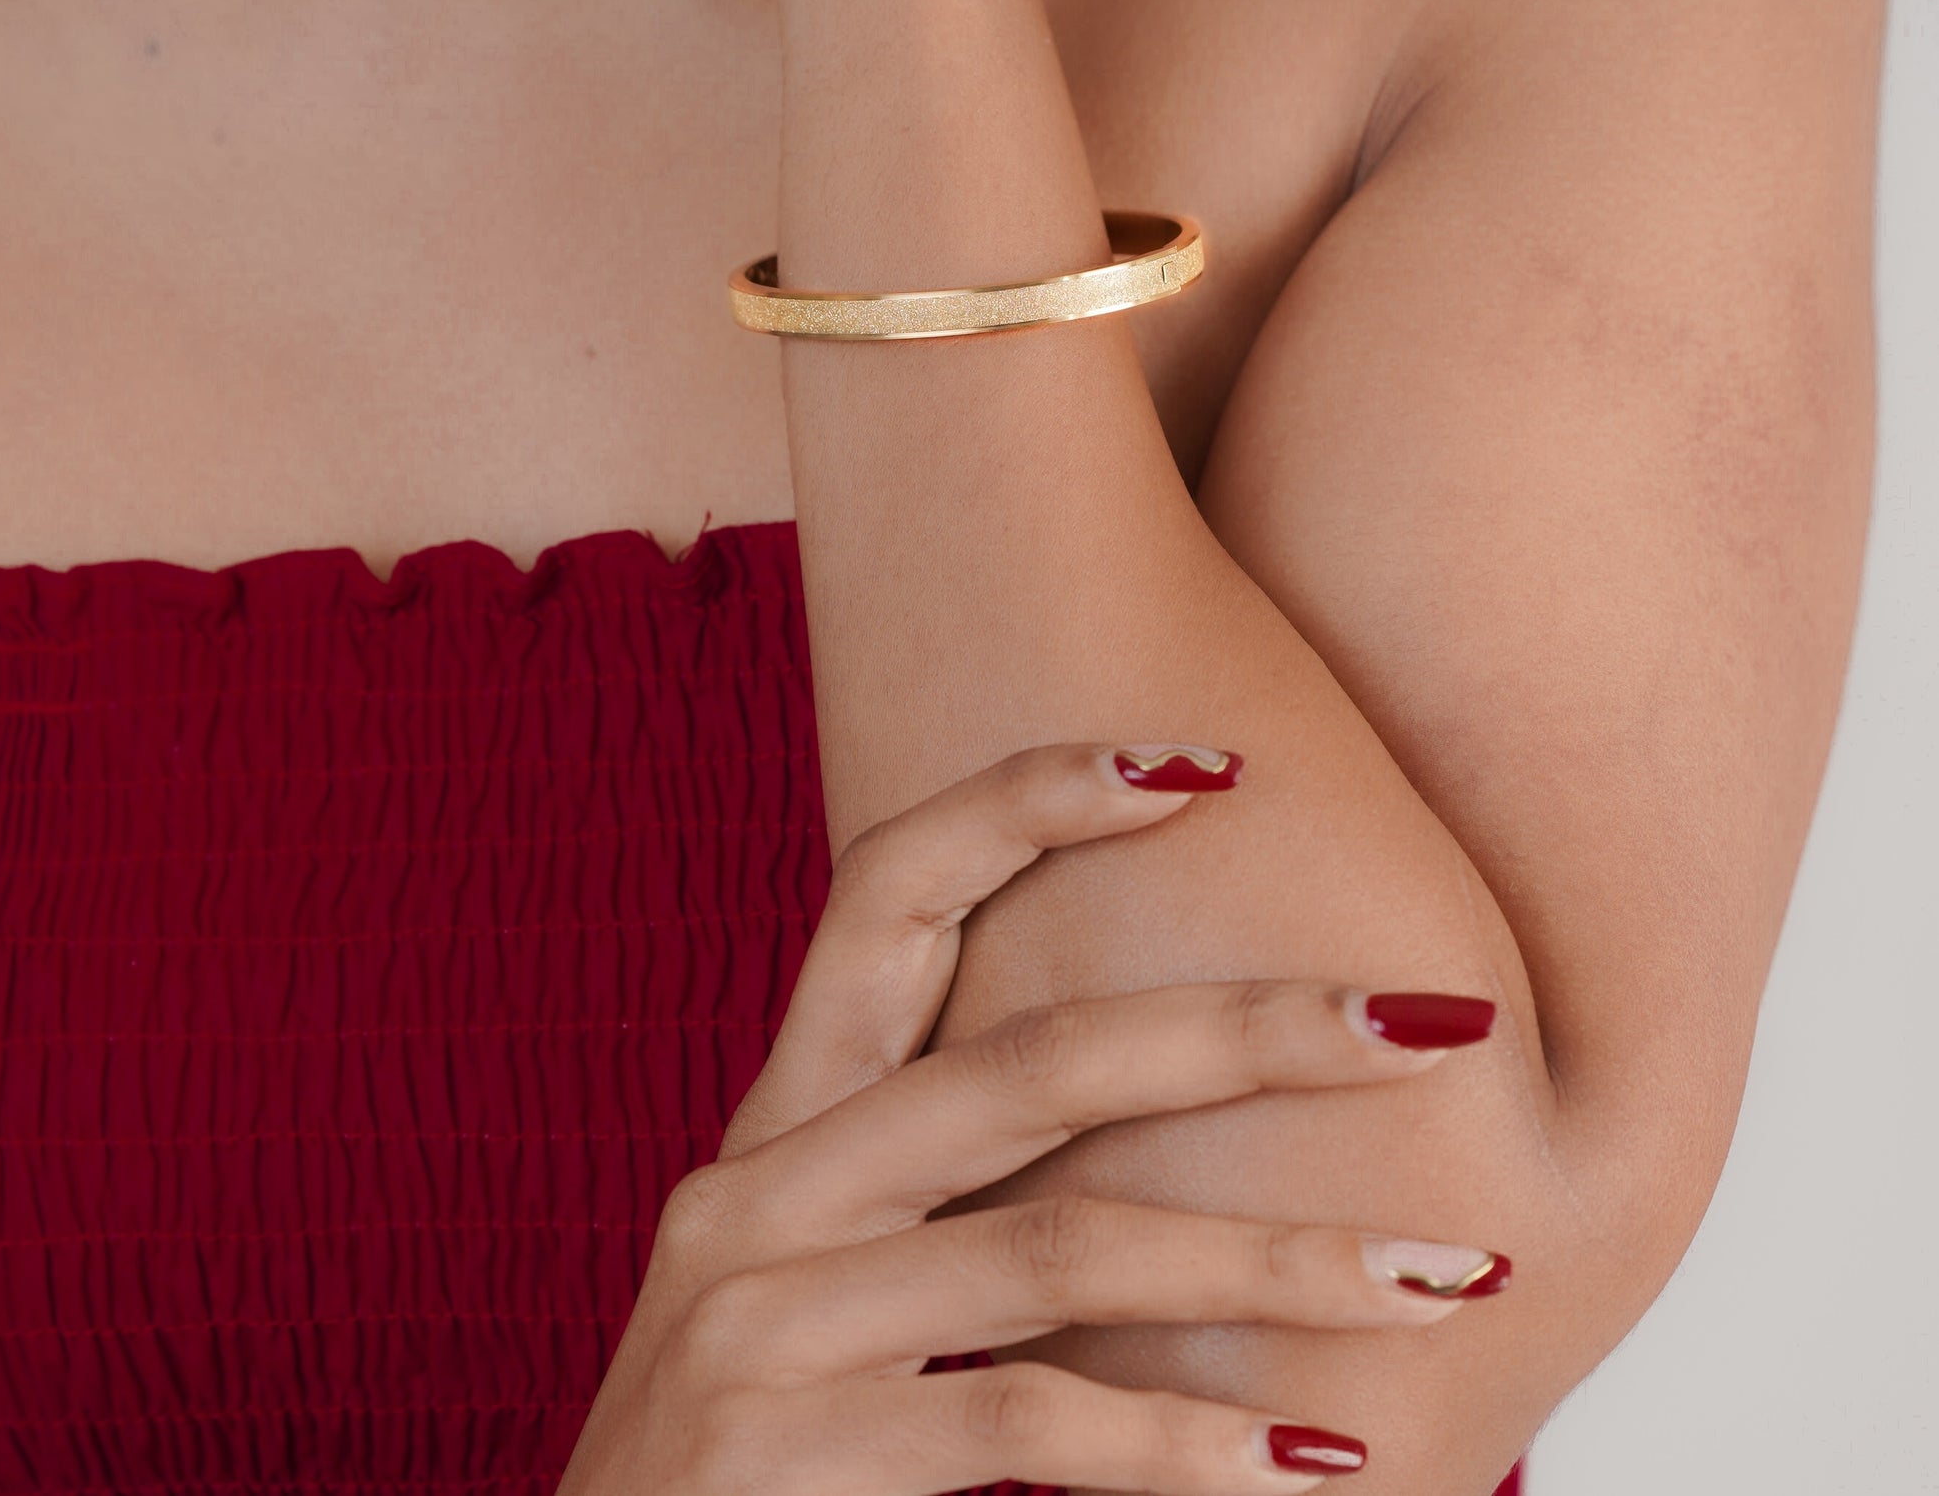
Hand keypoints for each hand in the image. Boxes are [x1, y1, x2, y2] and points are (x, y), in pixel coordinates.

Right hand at [555, 743, 1507, 1495]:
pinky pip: (1027, 1420)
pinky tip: (1314, 1457)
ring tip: (1435, 1275)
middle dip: (1247, 1032)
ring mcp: (757, 1319)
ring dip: (1274, 1268)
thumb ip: (953, 1196)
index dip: (1028, 801)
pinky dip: (1184, 1448)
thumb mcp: (826, 1278)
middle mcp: (755, 1191)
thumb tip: (1183, 1142)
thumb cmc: (756, 1443)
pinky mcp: (781, 1454)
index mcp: (778, 1124)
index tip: (1200, 762)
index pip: (888, 890)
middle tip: (1433, 1022)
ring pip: (1062, 1247)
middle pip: (1032, 1058)